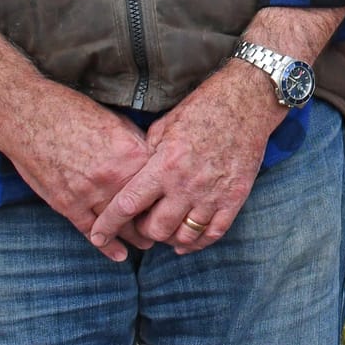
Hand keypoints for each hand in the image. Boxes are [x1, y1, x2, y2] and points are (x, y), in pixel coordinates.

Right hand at [0, 83, 154, 259]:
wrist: (31, 117)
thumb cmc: (75, 113)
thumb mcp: (118, 123)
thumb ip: (138, 146)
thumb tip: (154, 162)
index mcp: (133, 154)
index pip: (159, 185)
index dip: (168, 197)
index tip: (174, 205)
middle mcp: (115, 177)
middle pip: (143, 210)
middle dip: (155, 223)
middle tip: (164, 230)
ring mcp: (89, 193)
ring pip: (120, 225)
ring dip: (135, 238)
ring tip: (146, 243)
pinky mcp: (67, 204)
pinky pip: (91, 231)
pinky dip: (107, 246)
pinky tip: (119, 255)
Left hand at [85, 63, 276, 255]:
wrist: (247, 101)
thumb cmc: (203, 108)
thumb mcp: (165, 125)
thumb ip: (147, 154)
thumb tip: (135, 174)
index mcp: (165, 164)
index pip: (128, 205)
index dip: (108, 225)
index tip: (97, 236)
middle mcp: (187, 184)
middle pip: (156, 229)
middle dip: (144, 231)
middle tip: (144, 222)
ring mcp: (213, 193)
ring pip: (184, 236)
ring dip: (170, 238)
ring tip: (166, 230)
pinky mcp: (234, 197)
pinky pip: (213, 233)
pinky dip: (197, 243)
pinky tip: (187, 241)